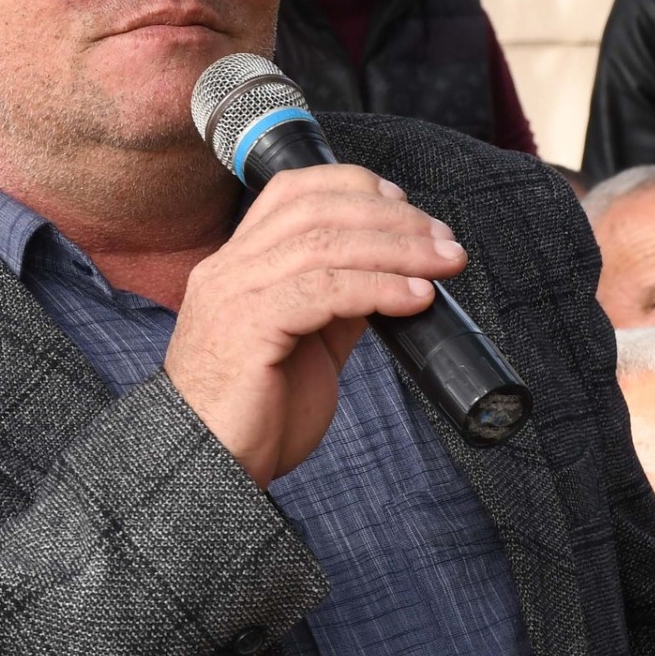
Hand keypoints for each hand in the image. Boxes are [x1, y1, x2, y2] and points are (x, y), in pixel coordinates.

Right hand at [163, 165, 465, 487]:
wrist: (210, 469)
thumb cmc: (254, 415)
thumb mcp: (303, 345)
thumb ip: (334, 304)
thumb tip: (389, 276)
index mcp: (237, 265)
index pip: (293, 191)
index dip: (355, 186)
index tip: (408, 208)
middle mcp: (228, 269)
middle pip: (316, 209)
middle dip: (392, 218)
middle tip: (444, 242)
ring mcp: (233, 295)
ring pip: (324, 243)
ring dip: (397, 249)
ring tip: (444, 265)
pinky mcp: (247, 328)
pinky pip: (323, 290)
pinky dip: (378, 288)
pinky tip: (416, 299)